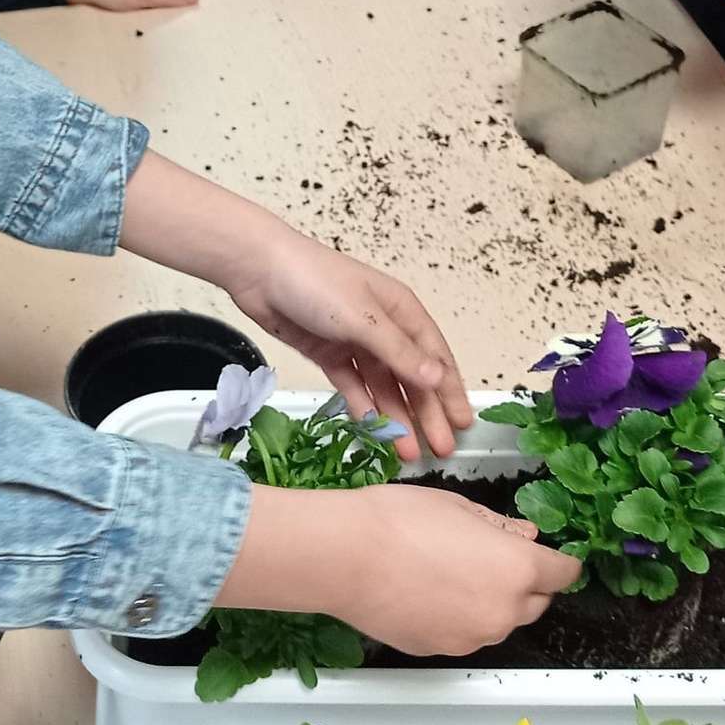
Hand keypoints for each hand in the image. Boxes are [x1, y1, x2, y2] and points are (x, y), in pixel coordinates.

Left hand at [119, 156, 470, 458]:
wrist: (260, 271)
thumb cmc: (317, 285)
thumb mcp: (363, 318)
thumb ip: (399, 353)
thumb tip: (439, 378)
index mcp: (401, 311)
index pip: (434, 357)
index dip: (450, 391)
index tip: (464, 423)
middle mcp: (383, 328)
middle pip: (412, 377)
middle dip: (428, 413)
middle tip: (442, 450)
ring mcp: (355, 342)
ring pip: (384, 387)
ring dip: (398, 417)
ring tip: (410, 454)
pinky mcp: (329, 354)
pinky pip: (354, 387)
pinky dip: (366, 408)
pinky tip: (377, 432)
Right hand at [220, 482, 581, 655]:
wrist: (347, 557)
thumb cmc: (401, 519)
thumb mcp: (459, 506)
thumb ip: (500, 527)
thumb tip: (525, 535)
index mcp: (516, 569)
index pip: (562, 574)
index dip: (560, 562)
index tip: (551, 555)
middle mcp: (502, 611)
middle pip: (535, 603)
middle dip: (526, 583)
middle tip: (494, 557)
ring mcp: (472, 637)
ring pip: (499, 621)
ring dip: (492, 602)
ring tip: (453, 572)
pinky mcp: (442, 651)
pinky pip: (465, 633)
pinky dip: (460, 617)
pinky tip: (429, 592)